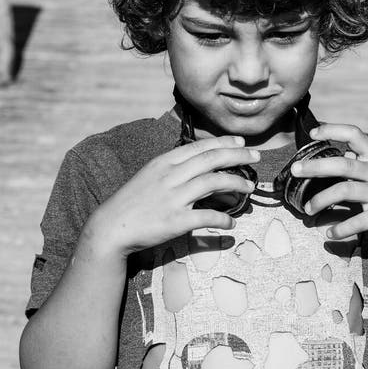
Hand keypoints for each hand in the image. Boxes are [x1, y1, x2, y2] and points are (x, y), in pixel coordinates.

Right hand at [88, 135, 259, 256]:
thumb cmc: (132, 202)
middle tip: (256, 156)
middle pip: (212, 159)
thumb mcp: (151, 176)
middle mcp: (171, 176)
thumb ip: (174, 169)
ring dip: (236, 183)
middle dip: (238, 155)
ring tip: (249, 187)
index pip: (200, 146)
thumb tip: (200, 167)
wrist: (112, 226)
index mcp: (165, 162)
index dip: (224, 142)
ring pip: (213, 182)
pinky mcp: (176, 221)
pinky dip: (223, 220)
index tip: (242, 142)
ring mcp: (173, 198)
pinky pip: (207, 217)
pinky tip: (231, 224)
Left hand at [292, 124, 367, 246]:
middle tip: (294, 170)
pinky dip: (341, 229)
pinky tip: (330, 234)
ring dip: (321, 200)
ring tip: (308, 210)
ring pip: (345, 191)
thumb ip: (365, 162)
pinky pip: (359, 221)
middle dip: (316, 166)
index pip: (356, 135)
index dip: (334, 130)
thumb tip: (345, 150)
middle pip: (344, 163)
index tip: (314, 133)